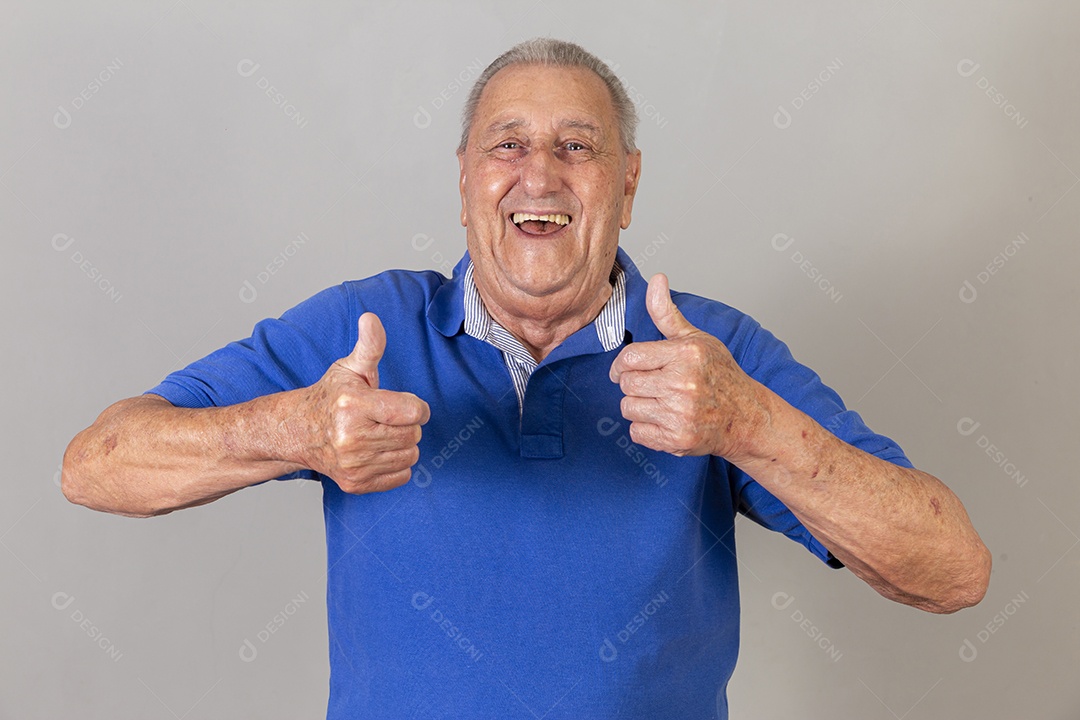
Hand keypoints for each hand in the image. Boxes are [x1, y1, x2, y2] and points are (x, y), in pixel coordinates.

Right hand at [295, 312, 429, 493]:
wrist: (300, 432)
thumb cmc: (331, 397)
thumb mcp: (350, 368)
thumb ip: (369, 346)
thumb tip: (371, 318)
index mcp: (353, 406)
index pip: (414, 411)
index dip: (416, 406)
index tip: (402, 403)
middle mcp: (352, 438)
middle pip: (414, 434)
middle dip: (407, 424)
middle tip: (386, 418)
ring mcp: (353, 464)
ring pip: (410, 455)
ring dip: (403, 444)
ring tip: (380, 433)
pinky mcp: (355, 483)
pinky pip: (401, 476)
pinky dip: (396, 464)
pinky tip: (377, 452)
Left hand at [609, 274, 769, 460]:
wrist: (745, 417)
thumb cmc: (719, 375)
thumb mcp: (695, 339)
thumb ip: (667, 313)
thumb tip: (656, 279)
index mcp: (685, 354)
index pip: (630, 357)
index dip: (622, 364)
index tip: (627, 368)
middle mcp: (682, 383)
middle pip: (626, 383)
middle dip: (634, 384)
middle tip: (651, 386)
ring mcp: (680, 413)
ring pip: (628, 408)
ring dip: (639, 406)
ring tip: (661, 402)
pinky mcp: (677, 439)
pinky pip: (637, 433)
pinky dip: (645, 429)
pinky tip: (665, 420)